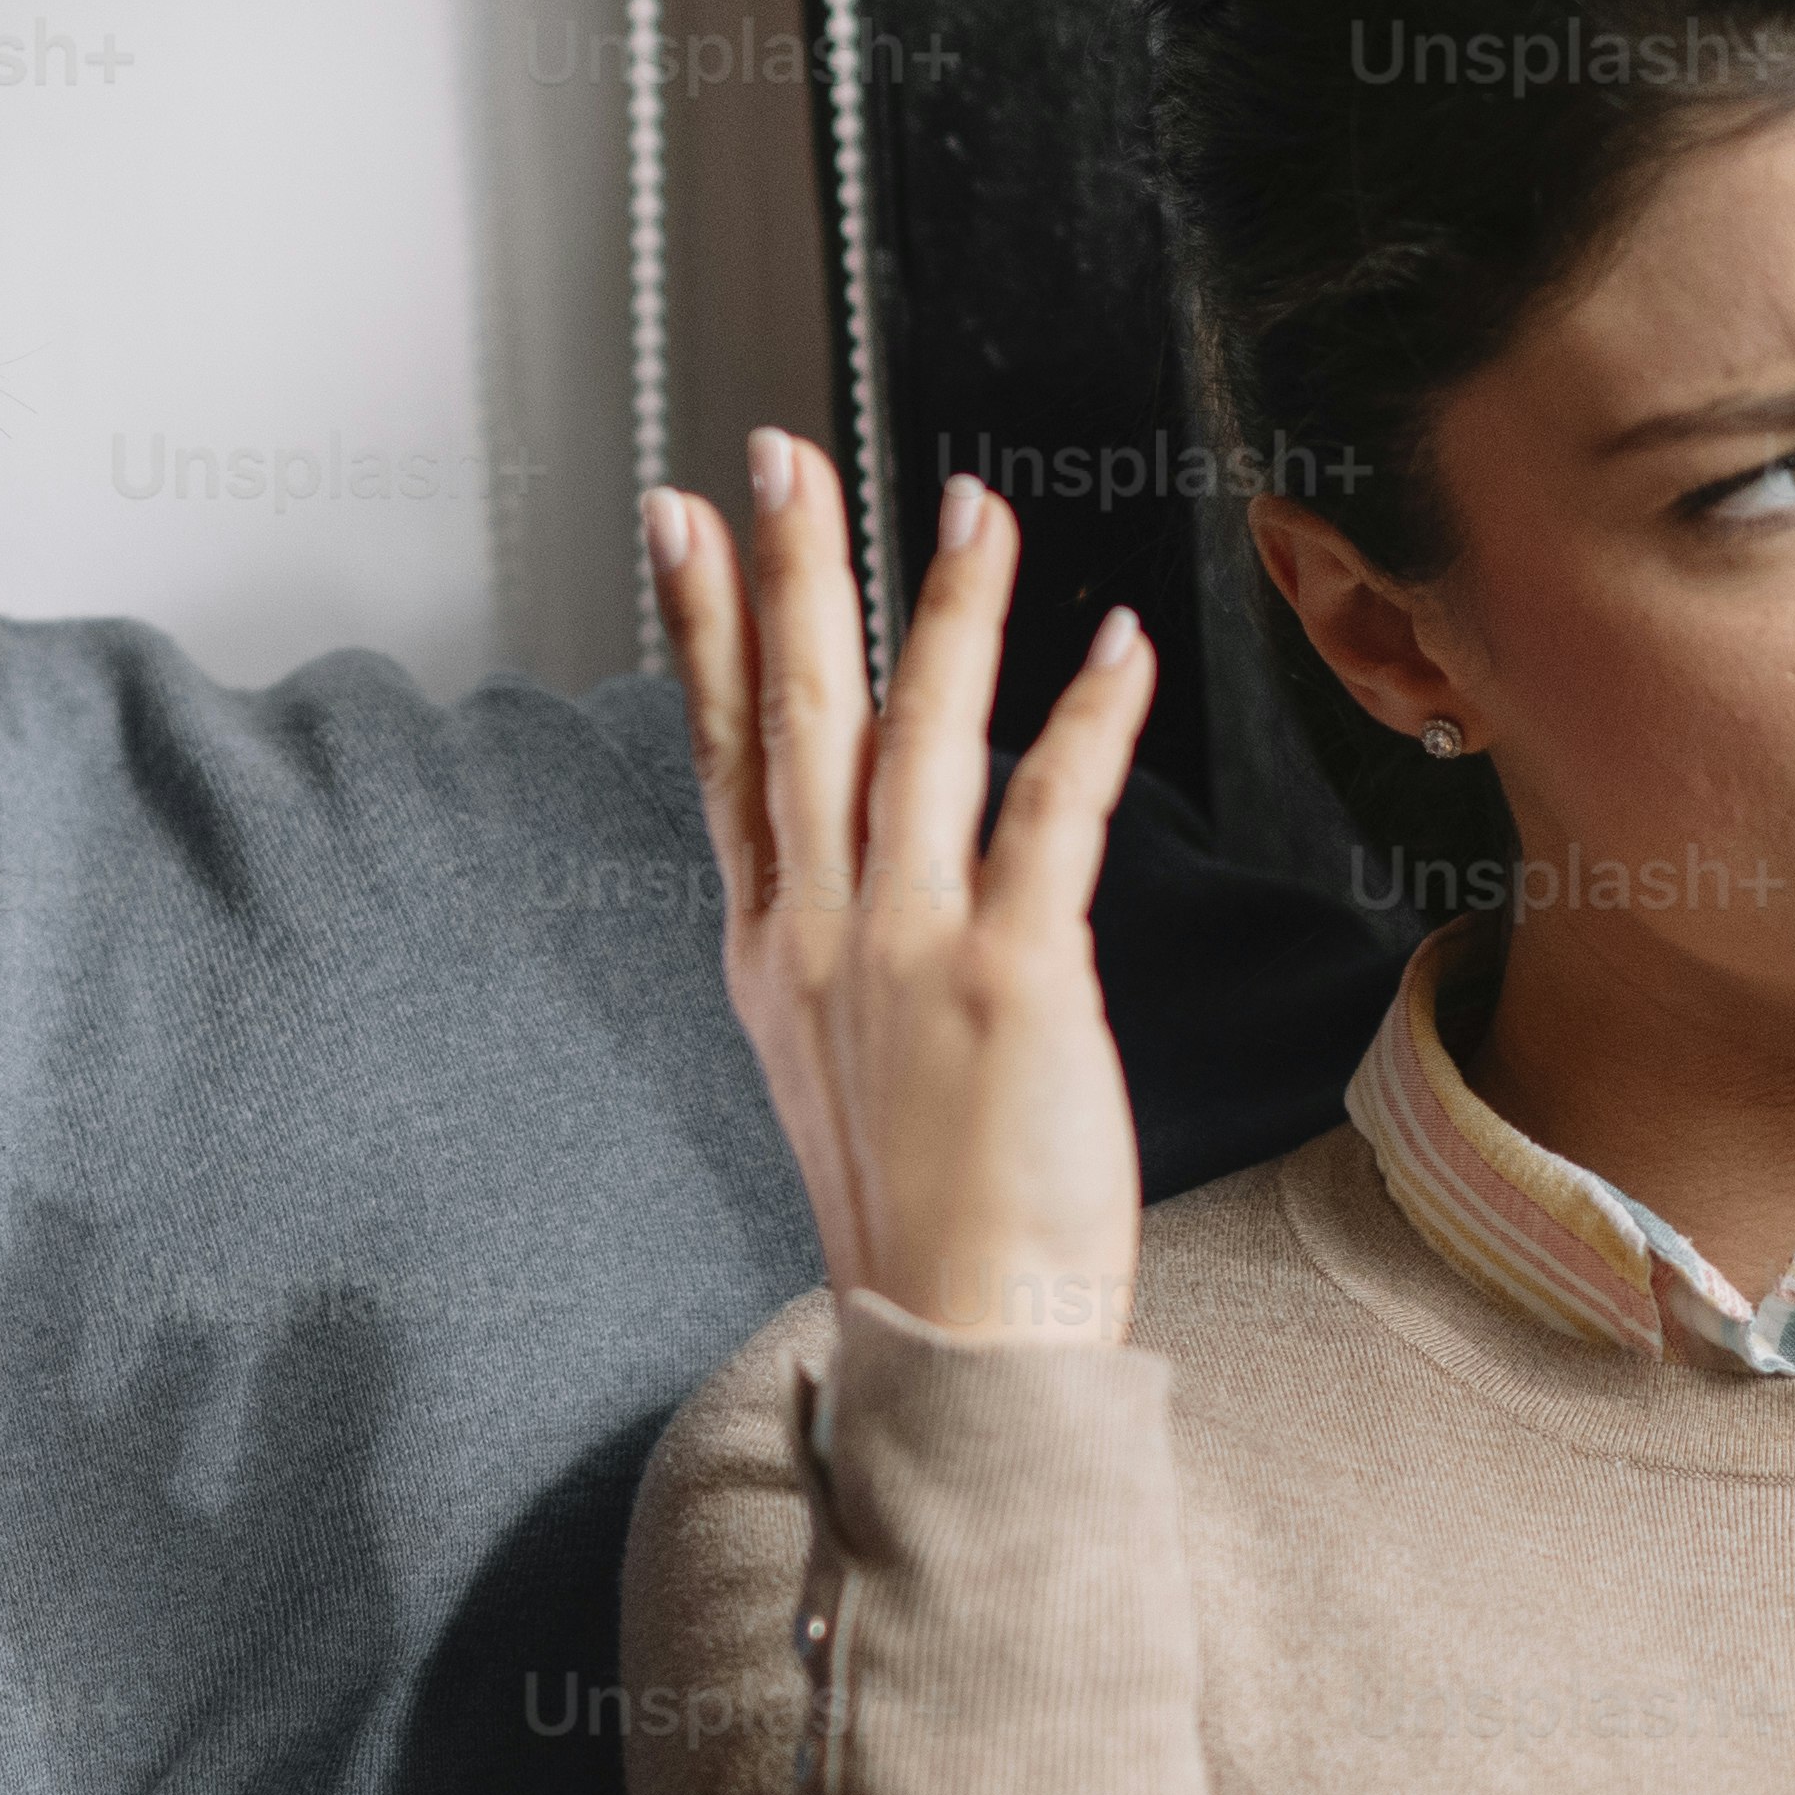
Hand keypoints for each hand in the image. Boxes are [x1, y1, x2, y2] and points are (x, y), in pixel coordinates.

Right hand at [649, 439, 1161, 1346]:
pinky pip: (1048, 811)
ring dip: (943, 606)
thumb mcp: (832, 1069)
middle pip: (795, 715)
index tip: (682, 522)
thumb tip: (841, 873)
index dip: (700, 628)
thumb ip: (833, 953)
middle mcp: (824, 937)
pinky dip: (1085, 718)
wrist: (961, 1343)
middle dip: (788, 569)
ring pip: (915, 736)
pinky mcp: (1009, 976)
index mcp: (775, 954)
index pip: (725, 755)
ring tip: (969, 503)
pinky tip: (1111, 645)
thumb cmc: (922, 1223)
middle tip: (781, 452)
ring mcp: (907, 951)